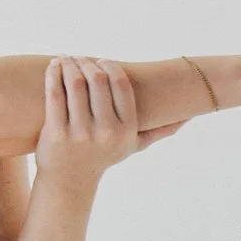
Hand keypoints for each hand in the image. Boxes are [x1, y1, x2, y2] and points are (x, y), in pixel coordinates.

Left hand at [33, 58, 158, 189]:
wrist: (70, 181)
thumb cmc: (103, 156)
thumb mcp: (133, 146)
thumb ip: (159, 130)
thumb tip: (188, 116)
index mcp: (126, 129)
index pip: (122, 85)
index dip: (110, 67)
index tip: (101, 62)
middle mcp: (106, 132)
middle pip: (98, 80)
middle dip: (87, 63)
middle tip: (80, 58)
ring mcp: (80, 133)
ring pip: (75, 84)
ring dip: (69, 64)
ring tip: (65, 58)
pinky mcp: (57, 133)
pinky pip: (55, 94)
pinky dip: (53, 75)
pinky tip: (53, 66)